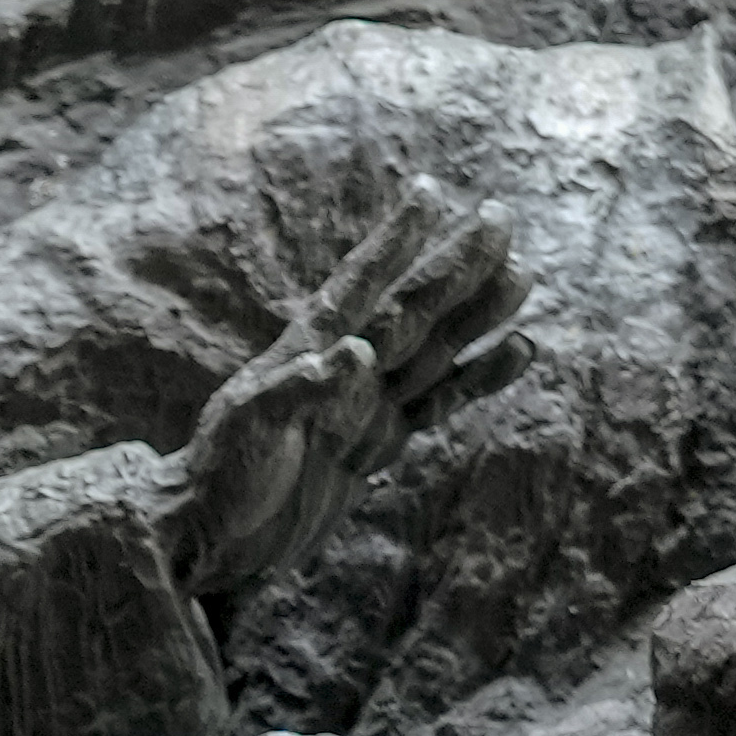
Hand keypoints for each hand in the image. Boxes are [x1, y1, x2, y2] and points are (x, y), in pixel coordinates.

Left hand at [165, 184, 534, 594]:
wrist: (213, 543)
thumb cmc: (217, 481)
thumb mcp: (248, 433)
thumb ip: (296, 391)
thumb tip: (356, 352)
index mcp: (306, 354)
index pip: (359, 287)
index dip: (394, 242)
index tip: (431, 192)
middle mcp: (342, 371)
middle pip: (413, 309)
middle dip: (455, 266)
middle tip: (501, 216)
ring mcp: (363, 407)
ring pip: (435, 349)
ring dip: (476, 313)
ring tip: (522, 274)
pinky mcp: (376, 444)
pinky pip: (439, 403)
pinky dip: (478, 379)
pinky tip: (516, 352)